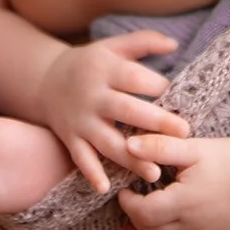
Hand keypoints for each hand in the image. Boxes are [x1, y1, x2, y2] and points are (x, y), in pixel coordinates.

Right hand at [36, 32, 191, 193]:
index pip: (134, 76)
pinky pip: (80, 158)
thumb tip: (174, 44)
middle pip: (126, 109)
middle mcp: (93, 95)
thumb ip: (144, 41)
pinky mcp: (70, 138)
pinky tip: (105, 188)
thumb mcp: (113, 46)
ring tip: (155, 173)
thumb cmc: (91, 63)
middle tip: (184, 133)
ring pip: (107, 141)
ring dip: (130, 158)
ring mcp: (81, 119)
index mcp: (105, 69)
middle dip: (155, 122)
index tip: (178, 95)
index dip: (157, 84)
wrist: (46, 80)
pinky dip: (91, 173)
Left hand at [117, 134, 229, 229]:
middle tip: (127, 209)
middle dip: (135, 222)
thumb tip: (128, 145)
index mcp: (184, 203)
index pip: (144, 213)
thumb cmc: (227, 158)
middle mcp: (194, 227)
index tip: (124, 192)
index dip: (128, 205)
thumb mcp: (191, 147)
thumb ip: (158, 146)